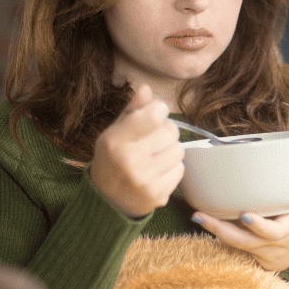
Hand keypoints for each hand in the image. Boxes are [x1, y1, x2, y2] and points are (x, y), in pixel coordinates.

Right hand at [89, 84, 184, 218]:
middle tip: (152, 140)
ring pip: (179, 150)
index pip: (155, 113)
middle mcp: (129, 161)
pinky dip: (172, 168)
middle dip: (165, 132)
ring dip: (170, 150)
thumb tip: (146, 88)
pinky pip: (180, 170)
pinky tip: (156, 172)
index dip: (158, 111)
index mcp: (115, 141)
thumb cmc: (113, 158)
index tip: (153, 115)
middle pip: (171, 131)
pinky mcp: (158, 196)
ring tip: (154, 157)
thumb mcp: (115, 131)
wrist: (108, 200)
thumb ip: (133, 109)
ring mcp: (144, 181)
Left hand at [192, 153, 288, 270]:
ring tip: (197, 215)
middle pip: (246, 242)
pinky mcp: (257, 260)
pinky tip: (205, 222)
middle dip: (222, 230)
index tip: (245, 215)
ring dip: (215, 232)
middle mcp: (278, 247)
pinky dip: (221, 237)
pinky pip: (237, 250)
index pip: (276, 233)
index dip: (260, 227)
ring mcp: (266, 256)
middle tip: (201, 215)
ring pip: (237, 247)